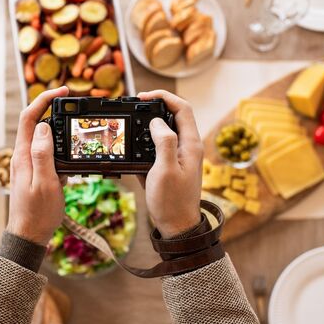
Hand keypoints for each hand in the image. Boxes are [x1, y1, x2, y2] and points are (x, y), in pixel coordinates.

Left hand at [7, 87, 68, 245]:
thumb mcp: (45, 182)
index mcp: (23, 155)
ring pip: (41, 136)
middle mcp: (22, 155)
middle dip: (52, 108)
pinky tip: (69, 153)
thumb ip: (42, 153)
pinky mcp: (33, 171)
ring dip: (56, 126)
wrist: (29, 234)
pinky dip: (58, 146)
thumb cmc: (38, 212)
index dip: (45, 99)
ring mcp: (26, 163)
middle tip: (72, 104)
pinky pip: (45, 151)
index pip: (30, 117)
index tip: (63, 91)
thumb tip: (43, 126)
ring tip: (73, 125)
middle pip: (34, 122)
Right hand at [137, 90, 202, 238]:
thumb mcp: (165, 169)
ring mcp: (180, 156)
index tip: (143, 96)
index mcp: (191, 144)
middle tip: (135, 106)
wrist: (177, 227)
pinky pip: (160, 145)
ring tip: (132, 122)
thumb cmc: (172, 201)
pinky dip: (147, 141)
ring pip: (166, 130)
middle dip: (155, 106)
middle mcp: (188, 146)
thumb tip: (156, 121)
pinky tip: (135, 145)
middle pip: (174, 116)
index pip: (182, 108)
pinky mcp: (171, 165)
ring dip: (149, 123)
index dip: (164, 97)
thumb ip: (163, 142)